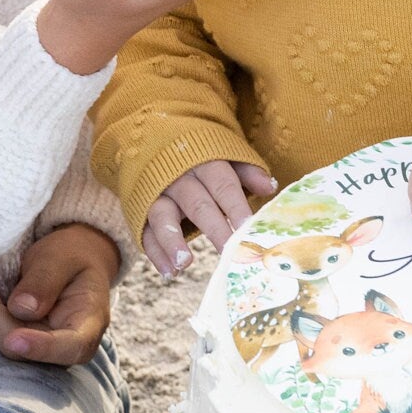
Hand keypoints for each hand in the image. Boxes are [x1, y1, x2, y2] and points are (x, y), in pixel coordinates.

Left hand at [0, 223, 118, 365]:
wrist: (66, 263)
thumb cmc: (70, 257)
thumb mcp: (62, 258)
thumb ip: (45, 280)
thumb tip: (20, 308)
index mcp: (88, 325)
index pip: (71, 348)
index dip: (42, 349)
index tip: (14, 340)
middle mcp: (63, 348)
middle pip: (22, 351)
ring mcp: (37, 351)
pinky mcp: (15, 346)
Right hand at [142, 160, 276, 276]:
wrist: (156, 141)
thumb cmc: (203, 157)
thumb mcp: (227, 156)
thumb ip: (247, 171)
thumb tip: (270, 186)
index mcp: (205, 163)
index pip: (223, 186)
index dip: (236, 207)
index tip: (247, 229)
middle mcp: (179, 178)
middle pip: (197, 204)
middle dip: (214, 229)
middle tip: (228, 252)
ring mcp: (157, 194)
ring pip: (162, 216)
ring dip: (172, 241)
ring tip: (184, 263)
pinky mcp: (141, 209)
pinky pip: (145, 232)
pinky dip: (155, 253)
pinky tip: (169, 271)